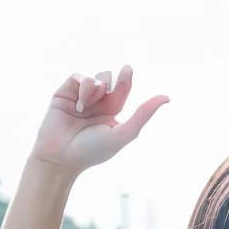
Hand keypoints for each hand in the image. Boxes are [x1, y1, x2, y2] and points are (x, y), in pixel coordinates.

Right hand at [30, 66, 167, 176]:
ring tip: (86, 109)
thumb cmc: (92, 151)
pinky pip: (79, 76)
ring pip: (96, 78)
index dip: (126, 79)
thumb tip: (167, 97)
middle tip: (113, 85)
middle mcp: (96, 103)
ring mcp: (80, 96)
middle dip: (113, 81)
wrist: (61, 157)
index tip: (127, 71)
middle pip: (110, 79)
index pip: (123, 89)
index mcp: (110, 112)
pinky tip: (78, 106)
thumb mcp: (123, 133)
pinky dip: (82, 88)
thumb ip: (143, 115)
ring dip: (95, 90)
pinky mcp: (65, 91)